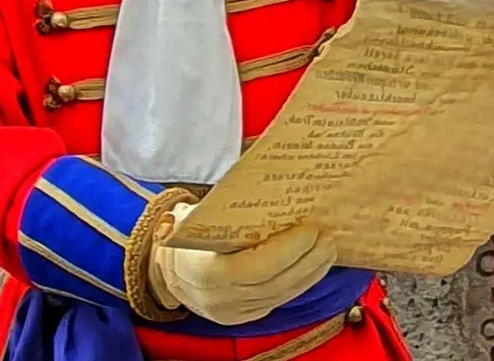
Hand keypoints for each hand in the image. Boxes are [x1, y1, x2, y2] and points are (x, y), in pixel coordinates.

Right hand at [149, 204, 336, 324]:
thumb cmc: (184, 237)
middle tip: (328, 235)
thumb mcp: (195, 217)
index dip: (288, 249)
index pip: (256, 267)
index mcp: (205, 272)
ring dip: (311, 272)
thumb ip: (225, 205)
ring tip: (328, 248)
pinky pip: (279, 300)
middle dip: (309, 259)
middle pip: (276, 283)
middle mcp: (221, 299)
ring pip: (282, 295)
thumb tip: (268, 175)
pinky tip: (314, 265)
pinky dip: (300, 282)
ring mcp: (234, 312)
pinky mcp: (244, 317)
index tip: (310, 229)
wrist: (165, 273)